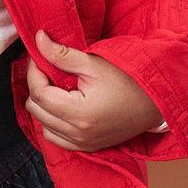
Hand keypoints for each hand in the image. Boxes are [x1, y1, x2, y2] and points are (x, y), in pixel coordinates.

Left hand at [25, 29, 163, 151]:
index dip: (33, 72)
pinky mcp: (87, 147)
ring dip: (43, 106)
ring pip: (43, 126)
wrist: (154, 104)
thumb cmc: (126, 80)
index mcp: (79, 114)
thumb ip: (62, 54)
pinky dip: (53, 122)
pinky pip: (57, 138)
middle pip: (36, 110)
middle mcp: (78, 134)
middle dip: (37, 86)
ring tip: (56, 86)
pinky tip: (63, 104)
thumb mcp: (93, 63)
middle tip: (48, 68)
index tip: (38, 56)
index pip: (38, 94)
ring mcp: (83, 144)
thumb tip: (38, 39)